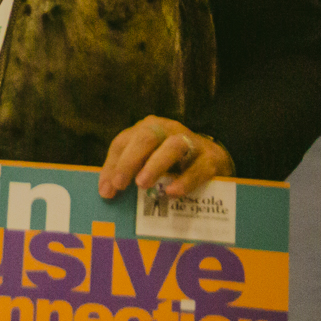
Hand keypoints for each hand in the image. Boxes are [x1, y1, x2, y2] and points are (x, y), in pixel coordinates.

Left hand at [99, 115, 232, 199]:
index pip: (124, 142)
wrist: (214, 157)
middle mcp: (168, 129)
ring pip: (172, 147)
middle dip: (129, 161)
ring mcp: (190, 141)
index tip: (107, 190)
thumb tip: (106, 191)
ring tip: (142, 184)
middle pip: (146, 137)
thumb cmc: (172, 160)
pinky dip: (184, 181)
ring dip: (155, 165)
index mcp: (147, 128)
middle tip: (120, 184)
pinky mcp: (210, 159)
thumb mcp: (147, 160)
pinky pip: (197, 168)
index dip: (113, 165)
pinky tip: (172, 192)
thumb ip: (126, 171)